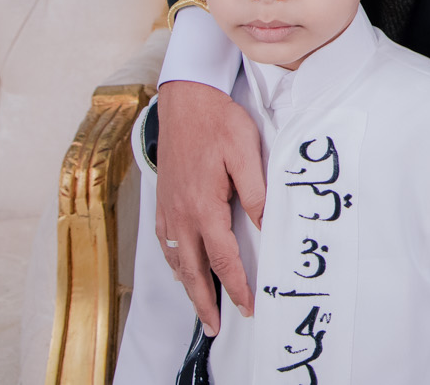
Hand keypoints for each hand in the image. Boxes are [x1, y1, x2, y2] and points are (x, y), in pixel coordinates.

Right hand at [151, 80, 266, 332]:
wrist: (184, 102)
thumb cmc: (218, 123)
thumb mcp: (246, 152)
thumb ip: (257, 192)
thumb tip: (267, 226)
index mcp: (204, 207)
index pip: (222, 259)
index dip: (236, 286)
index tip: (247, 306)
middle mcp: (181, 215)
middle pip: (192, 271)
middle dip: (205, 302)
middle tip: (216, 327)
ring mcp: (168, 210)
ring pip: (176, 261)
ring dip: (188, 287)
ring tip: (201, 308)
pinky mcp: (163, 203)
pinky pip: (166, 245)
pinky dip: (174, 264)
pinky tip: (182, 269)